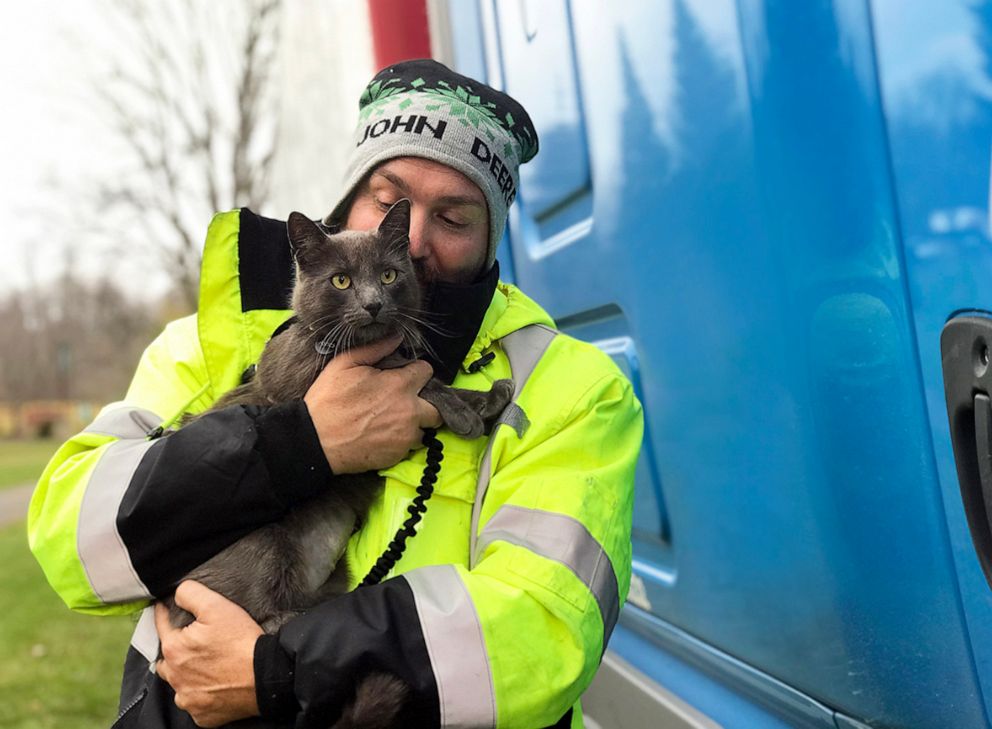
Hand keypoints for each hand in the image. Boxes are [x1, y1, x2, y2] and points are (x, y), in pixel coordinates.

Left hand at [155, 581, 262, 726]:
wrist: (265, 676)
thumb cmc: (241, 642)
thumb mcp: (217, 606)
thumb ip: (191, 594)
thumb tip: (176, 593)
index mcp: (174, 649)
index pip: (160, 625)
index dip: (165, 613)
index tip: (168, 608)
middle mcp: (175, 677)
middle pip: (167, 657)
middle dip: (176, 647)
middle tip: (196, 641)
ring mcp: (188, 698)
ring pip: (178, 682)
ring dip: (186, 673)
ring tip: (206, 663)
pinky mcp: (201, 714)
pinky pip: (194, 701)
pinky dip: (200, 692)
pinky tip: (214, 682)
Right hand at [304, 334, 441, 472]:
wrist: (315, 441)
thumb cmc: (327, 400)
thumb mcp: (345, 364)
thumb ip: (375, 349)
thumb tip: (397, 337)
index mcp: (399, 385)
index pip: (426, 371)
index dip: (415, 371)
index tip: (404, 376)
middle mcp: (409, 411)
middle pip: (436, 407)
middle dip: (425, 403)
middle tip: (406, 402)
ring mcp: (405, 436)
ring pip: (424, 429)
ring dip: (414, 424)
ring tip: (393, 421)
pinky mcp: (398, 455)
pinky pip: (410, 446)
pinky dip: (402, 441)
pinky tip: (383, 435)